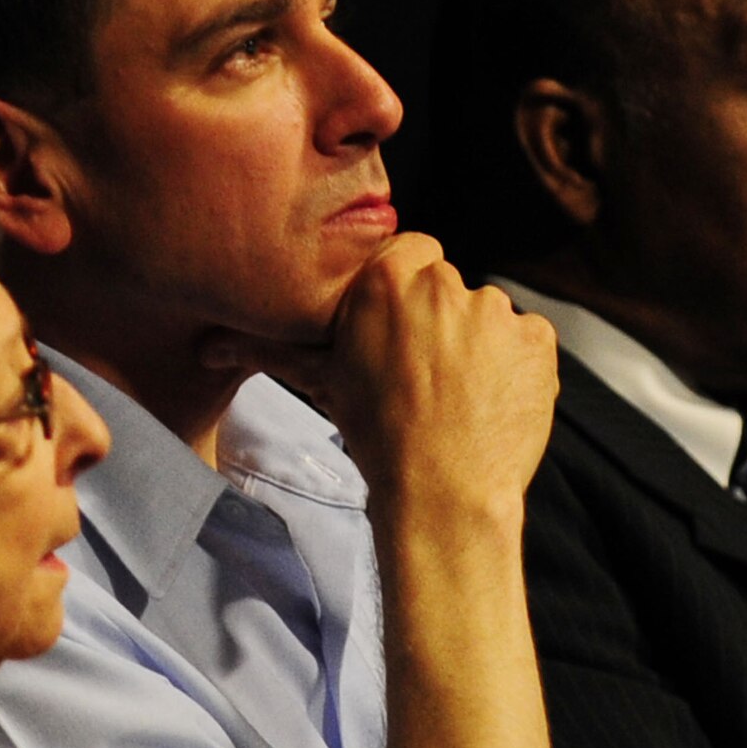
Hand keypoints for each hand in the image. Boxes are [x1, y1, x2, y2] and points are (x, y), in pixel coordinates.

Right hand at [214, 233, 557, 521]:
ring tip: (459, 396)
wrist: (442, 495)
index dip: (407, 293)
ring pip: (487, 316)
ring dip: (479, 345)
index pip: (411, 252)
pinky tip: (491, 402)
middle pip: (448, 287)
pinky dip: (515, 367)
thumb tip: (208, 348)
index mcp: (391, 278)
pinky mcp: (539, 341)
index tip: (400, 330)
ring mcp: (498, 312)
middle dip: (440, 321)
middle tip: (425, 374)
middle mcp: (447, 283)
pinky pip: (527, 342)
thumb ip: (270, 350)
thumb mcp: (321, 382)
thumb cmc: (375, 435)